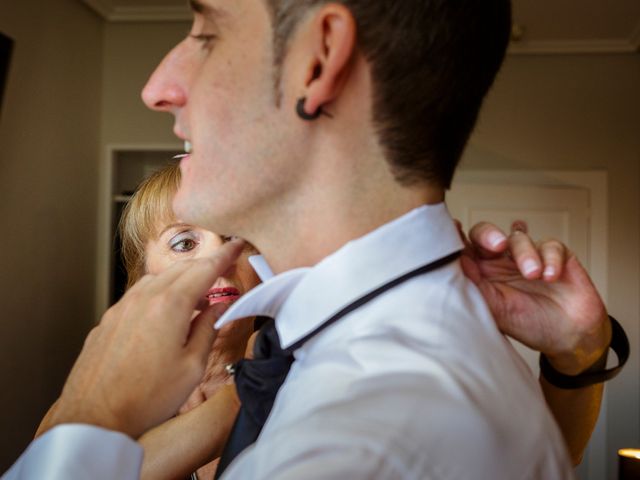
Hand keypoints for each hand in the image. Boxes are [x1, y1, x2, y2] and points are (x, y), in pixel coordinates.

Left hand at [42, 239, 245, 438]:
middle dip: (204, 266)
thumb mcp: (192, 367)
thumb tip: (219, 308)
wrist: (94, 418)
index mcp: (169, 306)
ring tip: (195, 297)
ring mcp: (121, 308)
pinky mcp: (108, 321)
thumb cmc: (146, 399)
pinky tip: (164, 314)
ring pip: (158, 279)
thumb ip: (209, 329)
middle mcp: (143, 299)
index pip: (204, 269)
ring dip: (180, 279)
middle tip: (222, 269)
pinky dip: (158, 293)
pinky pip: (138, 295)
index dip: (224, 255)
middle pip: (181, 269)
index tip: (236, 245)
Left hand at [460, 221, 610, 374]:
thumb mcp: (496, 310)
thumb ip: (476, 286)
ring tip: (534, 275)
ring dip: (526, 254)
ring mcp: (528, 256)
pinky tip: (551, 276)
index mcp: (482, 273)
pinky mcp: (555, 255)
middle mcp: (501, 261)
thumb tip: (458, 261)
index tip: (455, 229)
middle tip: (498, 246)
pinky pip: (550, 245)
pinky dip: (550, 259)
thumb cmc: (528, 324)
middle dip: (489, 234)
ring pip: (518, 238)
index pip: (465, 248)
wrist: (570, 338)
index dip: (458, 237)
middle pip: (487, 233)